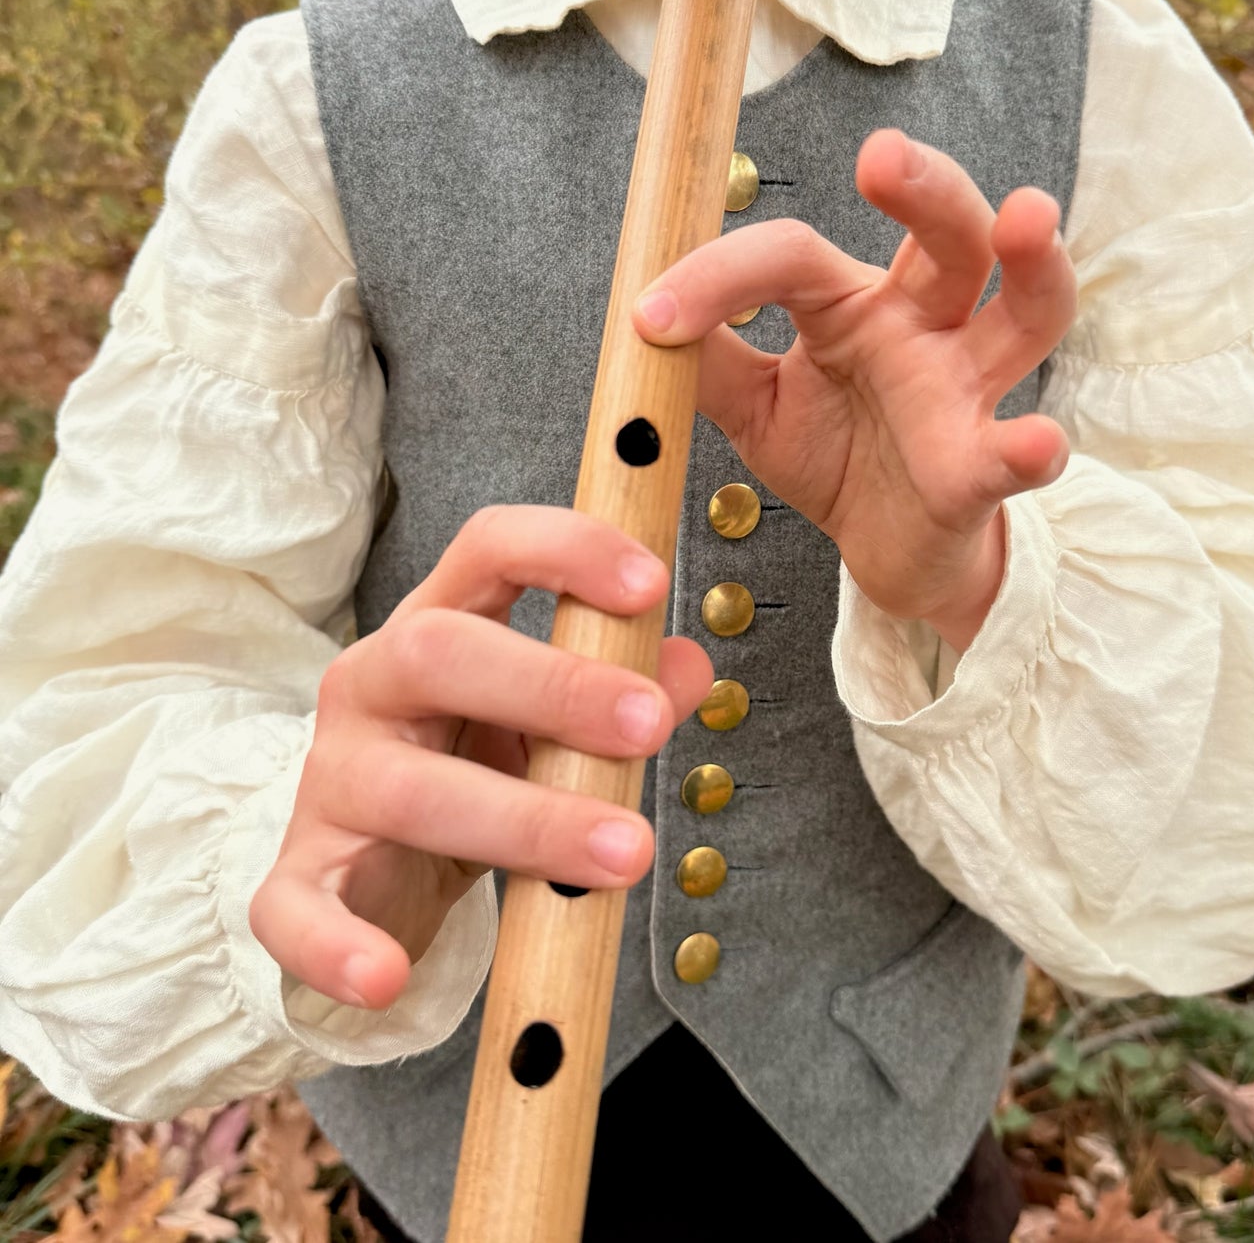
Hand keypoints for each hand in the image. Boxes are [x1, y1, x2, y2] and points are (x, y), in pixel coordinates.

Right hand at [250, 506, 713, 1010]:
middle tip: (649, 729)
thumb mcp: (552, 723)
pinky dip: (337, 947)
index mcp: (439, 626)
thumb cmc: (478, 769)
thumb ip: (626, 689)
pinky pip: (294, 911)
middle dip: (553, 687)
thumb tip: (688, 666)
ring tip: (623, 856)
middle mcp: (372, 684)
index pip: (488, 548)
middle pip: (438, 652)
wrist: (374, 868)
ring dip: (524, 822)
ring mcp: (330, 780)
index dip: (566, 552)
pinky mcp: (297, 878)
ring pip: (407, 789)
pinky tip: (389, 977)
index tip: (652, 584)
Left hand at [632, 128, 1076, 646]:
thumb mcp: (755, 406)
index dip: (720, 276)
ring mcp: (964, 392)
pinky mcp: (980, 469)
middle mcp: (922, 328)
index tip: (650, 316)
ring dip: (1032, 265)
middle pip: (948, 237)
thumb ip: (707, 360)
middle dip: (927, 187)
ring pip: (1024, 311)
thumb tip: (644, 316)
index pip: (795, 256)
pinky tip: (1037, 443)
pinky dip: (1032, 448)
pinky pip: (1013, 453)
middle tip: (884, 154)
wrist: (888, 548)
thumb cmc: (835, 459)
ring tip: (1027, 218)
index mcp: (857, 304)